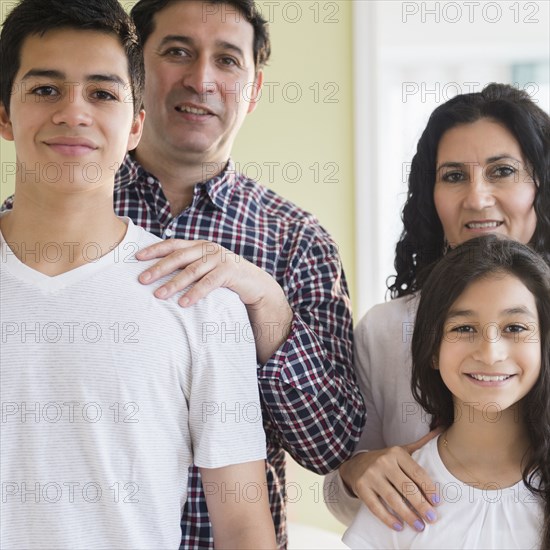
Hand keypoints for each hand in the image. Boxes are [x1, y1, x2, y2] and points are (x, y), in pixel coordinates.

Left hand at [136, 239, 292, 362]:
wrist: (255, 284)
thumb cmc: (225, 277)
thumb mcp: (206, 267)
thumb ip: (188, 266)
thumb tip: (159, 273)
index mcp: (199, 245)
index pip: (173, 245)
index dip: (155, 250)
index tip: (137, 257)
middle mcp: (208, 249)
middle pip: (179, 257)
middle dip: (159, 268)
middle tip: (142, 280)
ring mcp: (220, 259)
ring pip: (192, 271)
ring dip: (174, 283)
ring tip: (159, 294)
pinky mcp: (229, 272)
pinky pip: (209, 283)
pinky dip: (195, 293)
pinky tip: (184, 302)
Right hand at [339, 429, 441, 531]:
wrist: (355, 464)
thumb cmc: (386, 460)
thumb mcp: (402, 450)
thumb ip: (421, 443)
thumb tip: (443, 428)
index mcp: (396, 453)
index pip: (416, 472)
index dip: (429, 488)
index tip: (438, 503)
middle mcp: (383, 462)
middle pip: (406, 487)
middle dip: (421, 505)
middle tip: (432, 519)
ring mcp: (370, 475)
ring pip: (392, 499)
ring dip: (408, 515)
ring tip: (420, 526)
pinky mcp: (361, 488)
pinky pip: (376, 506)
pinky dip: (388, 518)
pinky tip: (398, 527)